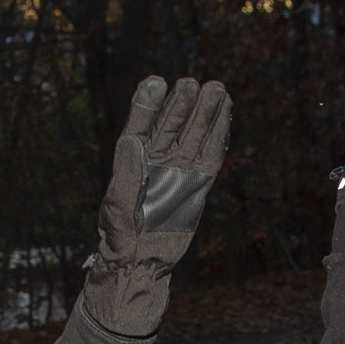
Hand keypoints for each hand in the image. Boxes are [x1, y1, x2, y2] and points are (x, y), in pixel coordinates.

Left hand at [99, 75, 231, 266]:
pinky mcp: (198, 184)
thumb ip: (127, 173)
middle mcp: (156, 160)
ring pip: (194, 135)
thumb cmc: (121, 236)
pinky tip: (226, 112)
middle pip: (171, 124)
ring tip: (216, 87)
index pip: (140, 125)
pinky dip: (219, 135)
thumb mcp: (118, 205)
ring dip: (205, 112)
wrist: (141, 262)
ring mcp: (178, 171)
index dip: (148, 104)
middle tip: (192, 82)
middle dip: (182, 103)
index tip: (156, 81)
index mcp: (132, 160)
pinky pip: (211, 155)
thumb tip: (132, 138)